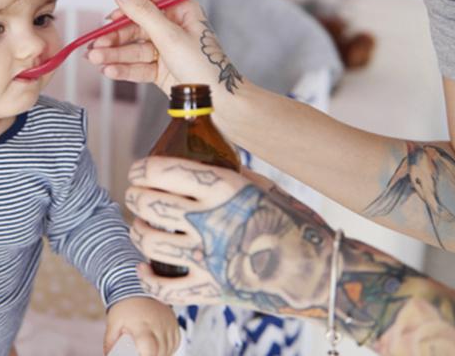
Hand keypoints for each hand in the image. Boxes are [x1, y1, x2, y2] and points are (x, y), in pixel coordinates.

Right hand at [87, 0, 244, 96]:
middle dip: (114, 37)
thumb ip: (141, 11)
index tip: (114, 18)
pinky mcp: (161, 69)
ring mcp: (166, 48)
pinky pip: (138, 65)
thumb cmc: (204, 66)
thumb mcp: (169, 35)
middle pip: (135, 24)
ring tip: (94, 61)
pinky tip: (108, 71)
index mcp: (181, 9)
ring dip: (113, 54)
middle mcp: (173, 26)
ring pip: (133, 47)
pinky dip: (123, 68)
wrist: (220, 104)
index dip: (129, 5)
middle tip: (94, 47)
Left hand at [104, 296, 178, 355]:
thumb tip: (107, 355)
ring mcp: (168, 323)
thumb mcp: (113, 323)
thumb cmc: (125, 306)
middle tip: (142, 352)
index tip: (141, 355)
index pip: (150, 350)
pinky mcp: (174, 322)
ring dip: (161, 354)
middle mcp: (158, 325)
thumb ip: (110, 341)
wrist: (137, 287)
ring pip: (169, 349)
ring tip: (149, 351)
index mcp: (142, 326)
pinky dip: (169, 348)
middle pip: (161, 352)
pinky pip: (175, 342)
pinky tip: (159, 348)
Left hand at [125, 156, 334, 316]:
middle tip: (133, 194)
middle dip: (135, 197)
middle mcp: (213, 221)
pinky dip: (147, 278)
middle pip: (151, 205)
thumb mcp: (265, 187)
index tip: (137, 170)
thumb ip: (231, 176)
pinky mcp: (213, 290)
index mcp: (225, 189)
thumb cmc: (296, 224)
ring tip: (139, 226)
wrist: (321, 271)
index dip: (142, 169)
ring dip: (138, 231)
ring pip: (151, 243)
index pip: (165, 171)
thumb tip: (205, 165)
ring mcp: (211, 258)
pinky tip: (142, 267)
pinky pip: (166, 288)